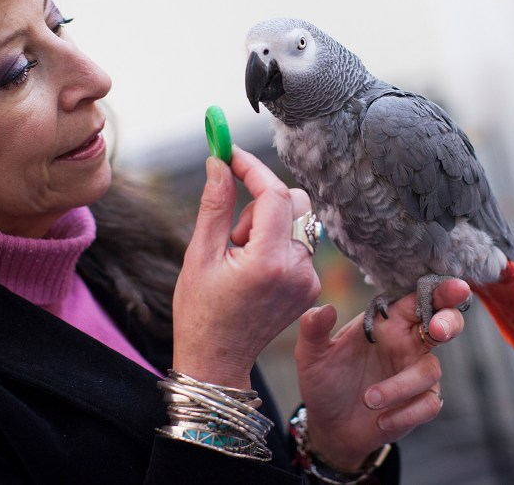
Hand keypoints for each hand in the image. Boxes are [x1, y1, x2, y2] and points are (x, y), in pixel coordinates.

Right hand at [172, 146, 321, 388]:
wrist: (217, 360)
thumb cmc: (201, 310)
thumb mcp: (200, 254)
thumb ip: (216, 204)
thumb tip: (219, 161)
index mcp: (268, 261)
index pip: (273, 194)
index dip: (251, 168)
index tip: (229, 153)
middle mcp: (297, 269)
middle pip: (295, 202)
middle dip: (262, 200)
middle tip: (233, 230)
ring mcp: (309, 280)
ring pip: (298, 221)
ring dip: (268, 225)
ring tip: (240, 257)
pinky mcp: (312, 287)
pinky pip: (300, 244)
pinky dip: (278, 244)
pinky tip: (254, 270)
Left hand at [294, 278, 469, 469]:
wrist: (328, 426)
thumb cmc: (324, 381)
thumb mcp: (311, 354)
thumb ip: (314, 329)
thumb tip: (325, 309)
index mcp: (387, 323)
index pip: (418, 299)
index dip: (440, 290)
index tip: (455, 287)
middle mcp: (407, 344)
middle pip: (445, 324)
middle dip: (449, 322)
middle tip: (437, 330)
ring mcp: (414, 374)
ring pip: (430, 371)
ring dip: (400, 386)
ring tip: (368, 399)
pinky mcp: (418, 405)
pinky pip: (428, 405)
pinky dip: (405, 413)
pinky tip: (381, 421)